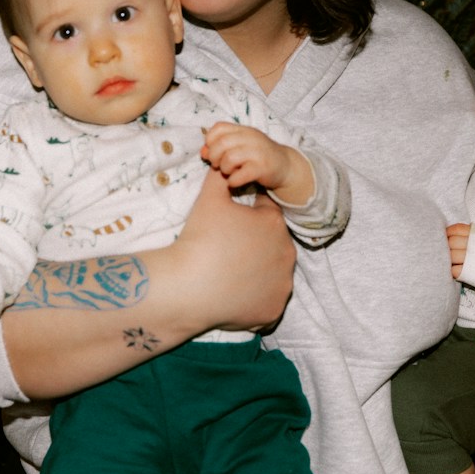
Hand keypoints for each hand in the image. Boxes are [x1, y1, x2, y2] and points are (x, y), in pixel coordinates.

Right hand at [172, 168, 294, 331]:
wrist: (187, 287)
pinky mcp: (274, 309)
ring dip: (258, 271)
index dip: (247, 216)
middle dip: (255, 243)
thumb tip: (222, 164)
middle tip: (227, 250)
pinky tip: (236, 293)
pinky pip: (267, 300)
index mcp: (274, 224)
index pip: (265, 213)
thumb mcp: (209, 199)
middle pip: (271, 244)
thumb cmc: (199, 239)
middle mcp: (287, 254)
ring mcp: (282, 285)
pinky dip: (255, 297)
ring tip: (231, 272)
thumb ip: (220, 176)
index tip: (230, 225)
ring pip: (273, 272)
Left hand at [201, 122, 307, 199]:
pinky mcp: (263, 168)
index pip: (219, 128)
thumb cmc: (258, 157)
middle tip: (218, 165)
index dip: (210, 141)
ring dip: (224, 169)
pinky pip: (241, 174)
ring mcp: (258, 152)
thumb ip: (221, 147)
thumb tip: (203, 152)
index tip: (214, 152)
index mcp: (244, 130)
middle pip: (221, 143)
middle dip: (215, 157)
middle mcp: (251, 138)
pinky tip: (235, 181)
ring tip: (228, 172)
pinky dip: (233, 180)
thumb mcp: (240, 147)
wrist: (285, 167)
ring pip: (230, 158)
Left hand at [446, 223, 469, 278]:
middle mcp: (472, 245)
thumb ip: (468, 233)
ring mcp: (470, 259)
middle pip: (450, 242)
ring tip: (453, 261)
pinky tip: (457, 269)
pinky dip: (453, 270)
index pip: (455, 229)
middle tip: (449, 250)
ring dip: (449, 259)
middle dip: (447, 246)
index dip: (448, 233)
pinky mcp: (469, 273)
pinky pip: (453, 270)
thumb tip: (449, 232)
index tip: (447, 237)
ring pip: (450, 256)